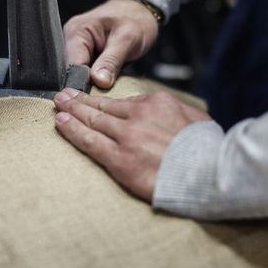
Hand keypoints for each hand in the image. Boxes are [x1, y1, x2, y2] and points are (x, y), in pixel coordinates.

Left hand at [54, 88, 211, 200]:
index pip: (125, 102)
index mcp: (158, 104)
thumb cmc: (207, 150)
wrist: (209, 173)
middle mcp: (139, 116)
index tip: (97, 101)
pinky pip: (89, 141)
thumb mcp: (198, 119)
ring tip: (59, 106)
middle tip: (66, 95)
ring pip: (92, 120)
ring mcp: (127, 136)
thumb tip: (169, 115)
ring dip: (72, 111)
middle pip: (103, 107)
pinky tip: (62, 123)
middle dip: (82, 100)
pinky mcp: (119, 158)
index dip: (106, 103)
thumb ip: (178, 113)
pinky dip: (72, 130)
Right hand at [64, 0, 158, 88]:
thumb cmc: (135, 19)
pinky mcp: (85, 54)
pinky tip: (107, 77)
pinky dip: (97, 78)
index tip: (103, 89)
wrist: (141, 10)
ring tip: (110, 80)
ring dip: (94, 82)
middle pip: (73, 72)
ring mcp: (77, 47)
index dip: (87, 82)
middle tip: (108, 87)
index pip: (73, 67)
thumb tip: (99, 82)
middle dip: (90, 83)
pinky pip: (87, 72)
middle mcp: (71, 39)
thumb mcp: (127, 40)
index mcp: (76, 32)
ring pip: (80, 75)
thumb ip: (111, 62)